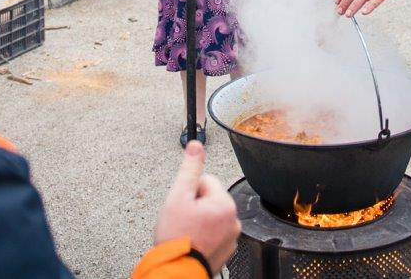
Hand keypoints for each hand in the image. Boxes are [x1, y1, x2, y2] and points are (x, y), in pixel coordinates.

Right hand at [153, 141, 239, 271]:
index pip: (206, 181)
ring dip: (199, 220)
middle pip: (210, 198)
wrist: (176, 270)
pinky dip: (204, 235)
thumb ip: (190, 169)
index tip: (182, 205)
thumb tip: (196, 145)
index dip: (190, 190)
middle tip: (182, 220)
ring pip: (212, 216)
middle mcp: (234, 220)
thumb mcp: (178, 196)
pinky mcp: (227, 251)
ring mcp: (232, 237)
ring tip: (186, 232)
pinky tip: (192, 241)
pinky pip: (214, 233)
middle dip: (195, 206)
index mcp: (225, 204)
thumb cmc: (177, 237)